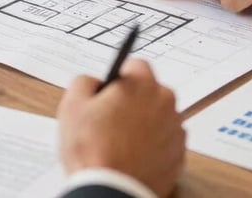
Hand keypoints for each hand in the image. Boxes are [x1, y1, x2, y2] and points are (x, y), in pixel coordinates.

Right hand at [58, 59, 184, 197]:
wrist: (111, 192)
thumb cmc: (93, 150)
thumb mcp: (72, 106)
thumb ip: (84, 82)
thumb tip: (93, 82)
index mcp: (142, 84)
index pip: (135, 66)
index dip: (120, 80)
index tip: (110, 95)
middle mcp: (165, 101)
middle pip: (150, 91)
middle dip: (134, 101)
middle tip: (113, 121)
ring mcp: (175, 129)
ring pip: (159, 116)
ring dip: (145, 124)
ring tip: (121, 143)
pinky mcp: (179, 154)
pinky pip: (166, 141)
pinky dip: (154, 146)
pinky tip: (134, 157)